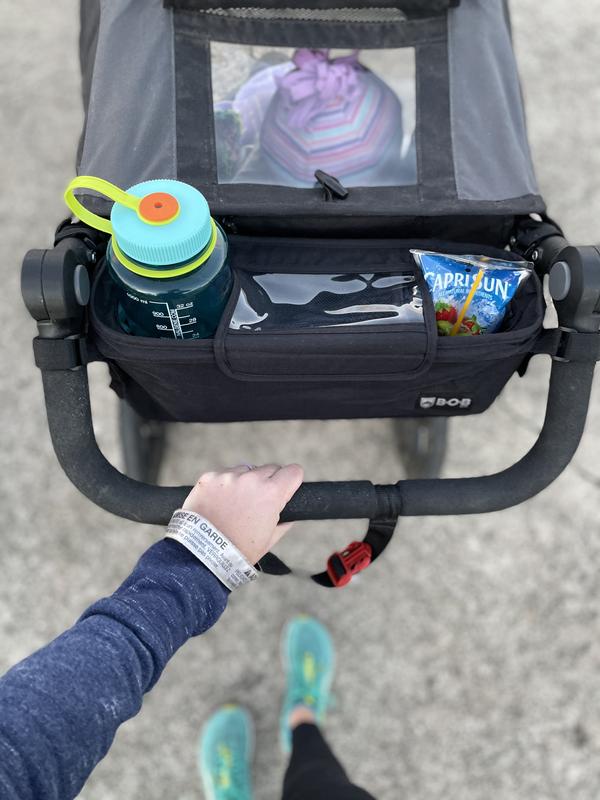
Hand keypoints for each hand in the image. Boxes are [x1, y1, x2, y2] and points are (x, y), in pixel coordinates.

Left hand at [182, 464, 303, 563]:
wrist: (201, 553)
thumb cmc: (238, 550)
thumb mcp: (269, 540)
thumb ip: (284, 522)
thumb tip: (290, 514)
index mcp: (271, 493)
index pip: (293, 471)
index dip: (291, 481)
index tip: (285, 488)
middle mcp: (251, 479)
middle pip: (270, 468)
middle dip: (267, 482)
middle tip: (257, 502)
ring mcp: (228, 476)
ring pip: (245, 470)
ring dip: (244, 482)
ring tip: (234, 505)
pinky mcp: (209, 477)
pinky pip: (223, 475)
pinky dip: (223, 485)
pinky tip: (218, 503)